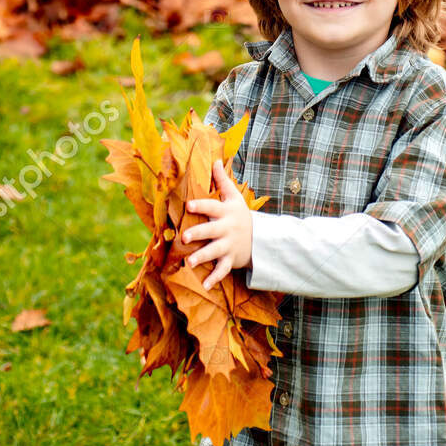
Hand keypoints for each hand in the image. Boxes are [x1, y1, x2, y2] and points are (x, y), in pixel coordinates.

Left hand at [183, 160, 252, 289]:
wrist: (260, 238)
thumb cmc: (240, 215)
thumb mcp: (234, 197)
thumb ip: (223, 180)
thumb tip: (215, 159)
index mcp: (225, 213)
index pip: (212, 207)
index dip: (201, 206)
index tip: (189, 205)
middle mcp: (226, 229)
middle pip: (211, 231)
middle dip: (199, 234)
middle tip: (185, 237)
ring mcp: (229, 245)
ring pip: (215, 252)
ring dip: (203, 257)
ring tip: (190, 262)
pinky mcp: (231, 260)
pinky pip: (222, 270)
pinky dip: (214, 278)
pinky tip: (204, 286)